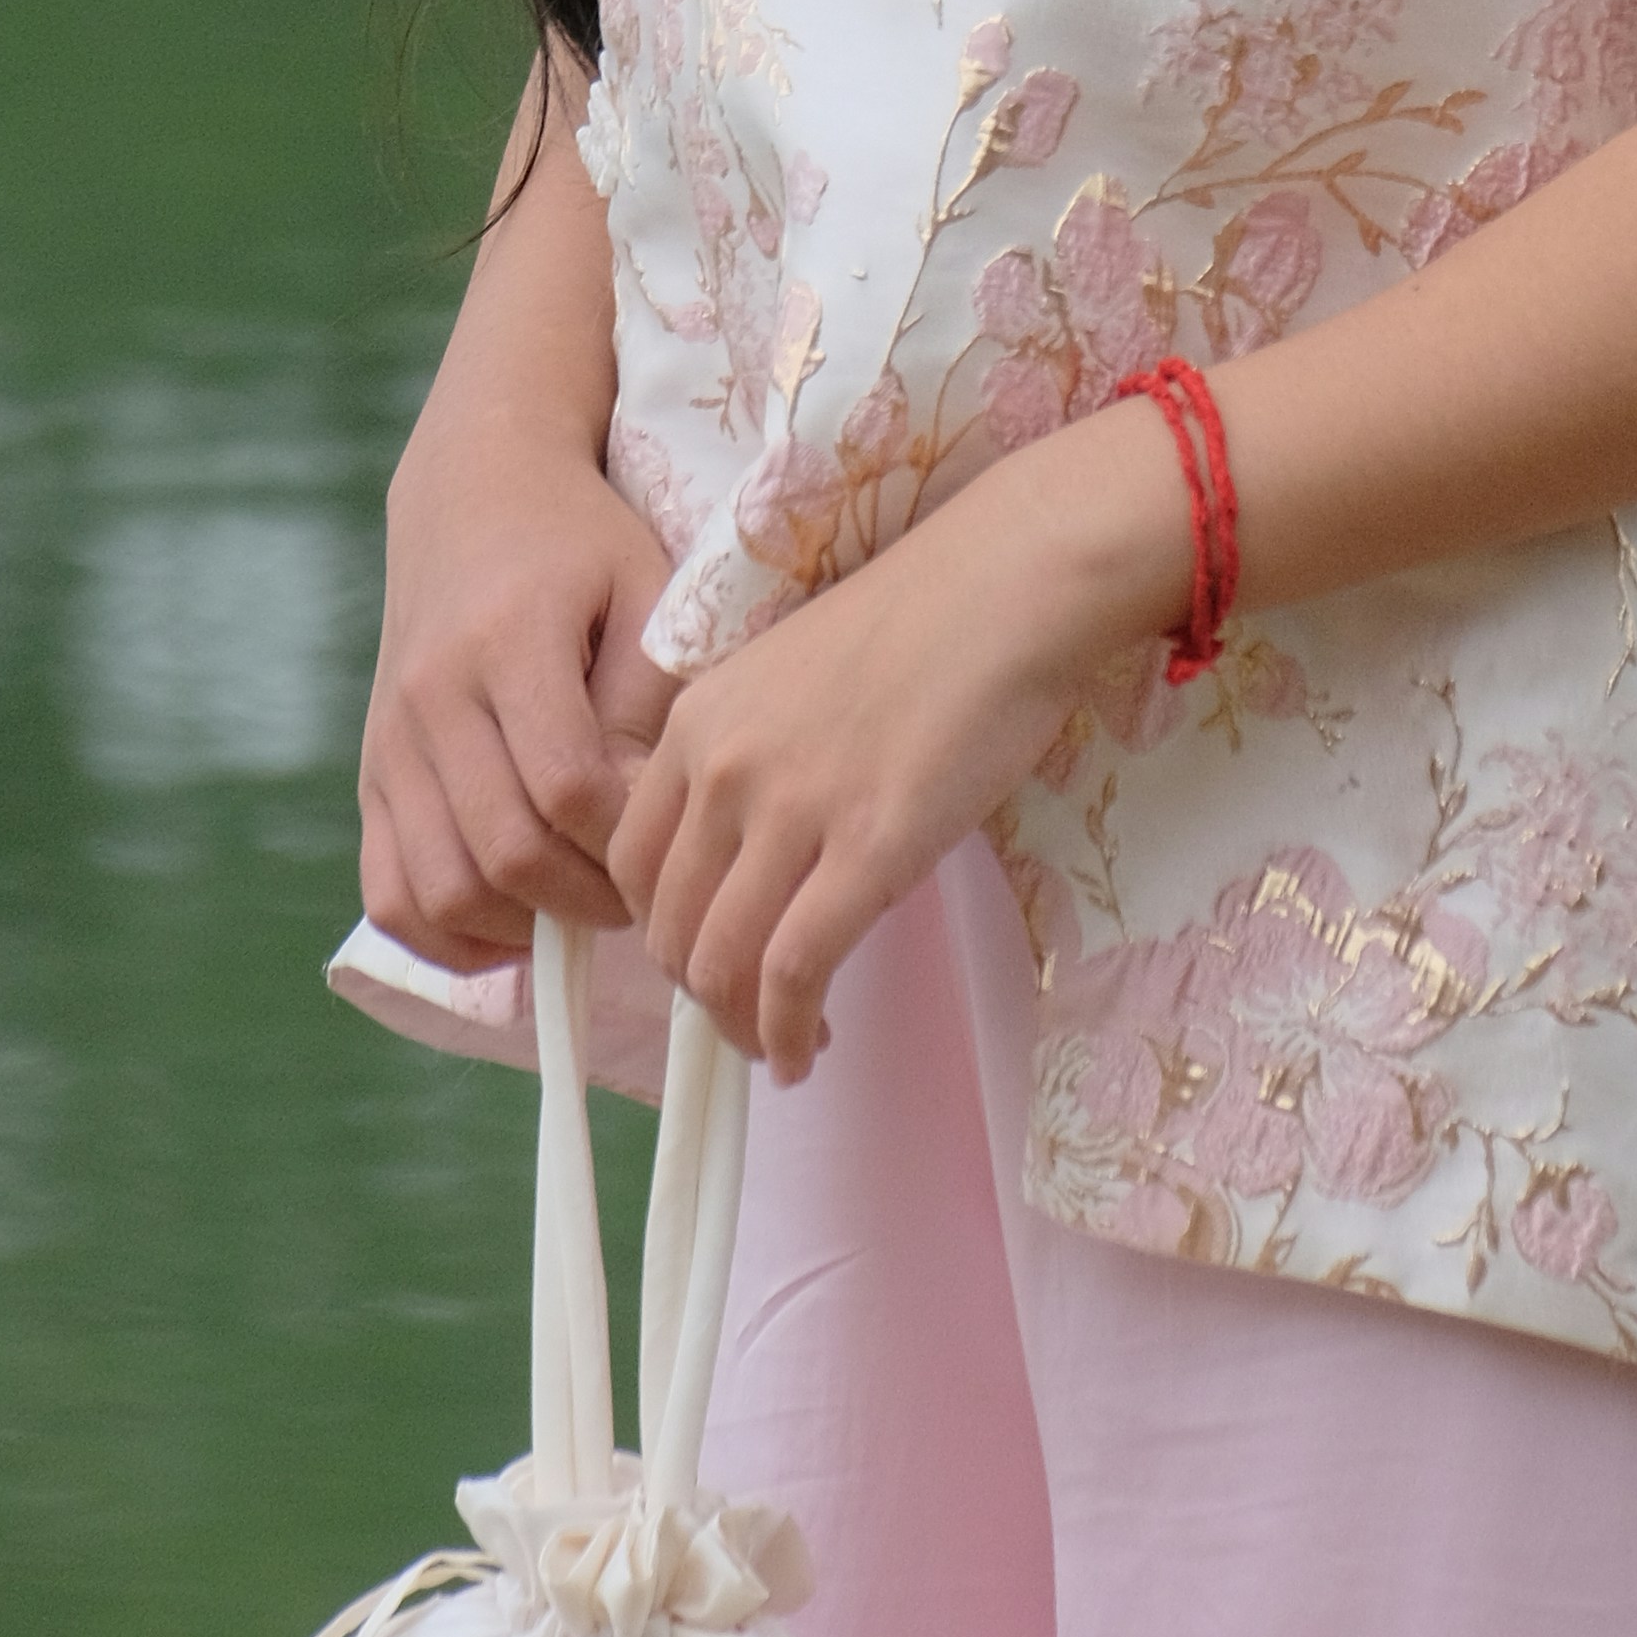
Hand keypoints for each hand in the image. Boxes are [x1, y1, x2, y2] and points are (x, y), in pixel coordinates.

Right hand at [359, 418, 674, 971]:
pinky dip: (447, 937)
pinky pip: (388, 895)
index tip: (666, 841)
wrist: (471, 489)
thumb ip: (648, 697)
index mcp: (508, 640)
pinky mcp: (371, 775)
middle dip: (587, 898)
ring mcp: (391, 743)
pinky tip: (512, 927)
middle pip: (505, 852)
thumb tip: (640, 816)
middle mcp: (432, 697)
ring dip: (523, 926)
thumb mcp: (644, 586)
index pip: (566, 786)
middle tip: (638, 890)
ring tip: (580, 903)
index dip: (625, 840)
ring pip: (441, 890)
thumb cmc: (582, 541)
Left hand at [610, 420, 1177, 1077]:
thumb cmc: (922, 621)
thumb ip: (751, 756)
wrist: (1007, 586)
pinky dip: (790, 1031)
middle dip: (699, 993)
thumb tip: (749, 857)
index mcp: (696, 721)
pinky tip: (810, 1050)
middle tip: (747, 1015)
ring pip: (719, 962)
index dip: (659, 929)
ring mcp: (792, 811)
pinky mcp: (869, 850)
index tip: (705, 953)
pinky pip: (795, 972)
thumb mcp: (791, 676)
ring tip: (782, 1045)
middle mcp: (722, 769)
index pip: (629, 862)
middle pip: (667, 925)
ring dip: (742, 1027)